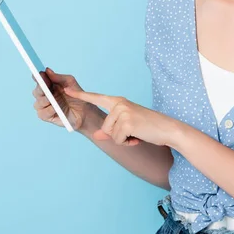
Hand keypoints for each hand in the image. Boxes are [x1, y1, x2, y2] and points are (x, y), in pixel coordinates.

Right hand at [31, 67, 97, 131]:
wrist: (84, 110)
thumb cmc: (76, 95)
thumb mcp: (70, 82)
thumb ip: (59, 77)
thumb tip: (47, 70)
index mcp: (47, 86)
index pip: (38, 80)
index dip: (37, 77)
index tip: (39, 74)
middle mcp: (44, 96)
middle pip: (36, 92)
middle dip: (40, 89)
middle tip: (45, 86)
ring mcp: (44, 107)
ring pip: (38, 103)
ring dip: (44, 101)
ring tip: (50, 99)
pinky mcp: (47, 116)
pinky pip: (43, 114)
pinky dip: (48, 110)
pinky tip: (54, 108)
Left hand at [63, 87, 177, 146]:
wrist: (167, 129)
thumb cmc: (148, 127)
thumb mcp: (127, 127)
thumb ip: (111, 130)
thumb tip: (97, 135)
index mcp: (118, 101)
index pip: (96, 97)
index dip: (80, 96)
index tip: (66, 91)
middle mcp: (119, 104)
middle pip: (105, 127)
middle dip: (117, 135)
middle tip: (133, 132)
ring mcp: (123, 112)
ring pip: (111, 135)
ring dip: (123, 139)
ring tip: (137, 133)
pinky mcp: (127, 122)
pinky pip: (118, 139)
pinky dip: (128, 142)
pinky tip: (138, 136)